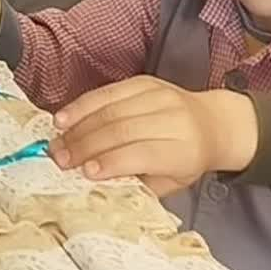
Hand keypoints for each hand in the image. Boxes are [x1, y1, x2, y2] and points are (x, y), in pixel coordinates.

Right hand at [49, 75, 257, 196]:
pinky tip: (64, 119)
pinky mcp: (145, 82)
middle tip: (59, 159)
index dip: (112, 162)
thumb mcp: (172, 182)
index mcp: (183, 150)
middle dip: (86, 145)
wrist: (213, 124)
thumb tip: (99, 187)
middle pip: (122, 129)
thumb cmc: (187, 159)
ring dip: (78, 127)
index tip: (85, 172)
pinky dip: (83, 105)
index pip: (143, 153)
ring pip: (111, 109)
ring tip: (57, 143)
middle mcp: (174, 119)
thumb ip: (140, 185)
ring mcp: (160, 97)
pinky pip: (108, 91)